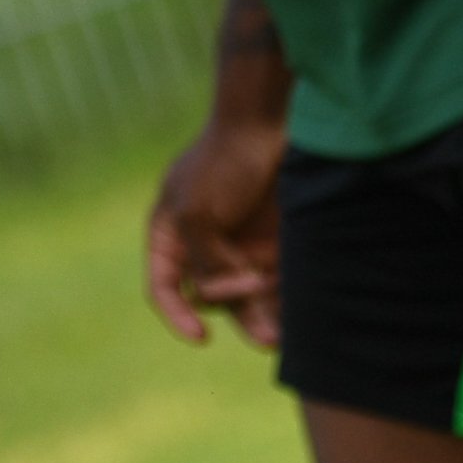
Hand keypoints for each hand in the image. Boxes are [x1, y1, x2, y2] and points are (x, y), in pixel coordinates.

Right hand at [145, 116, 284, 347]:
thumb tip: (221, 296)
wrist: (269, 125)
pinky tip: (298, 311)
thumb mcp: (197, 211)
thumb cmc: (223, 160)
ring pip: (248, 300)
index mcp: (171, 236)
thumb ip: (204, 259)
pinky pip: (277, 288)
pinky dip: (284, 302)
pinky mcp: (273, 248)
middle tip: (261, 305)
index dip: (178, 315)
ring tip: (282, 333)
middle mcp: (203, 248)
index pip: (164, 288)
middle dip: (235, 310)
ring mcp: (239, 249)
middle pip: (211, 299)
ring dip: (263, 318)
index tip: (200, 337)